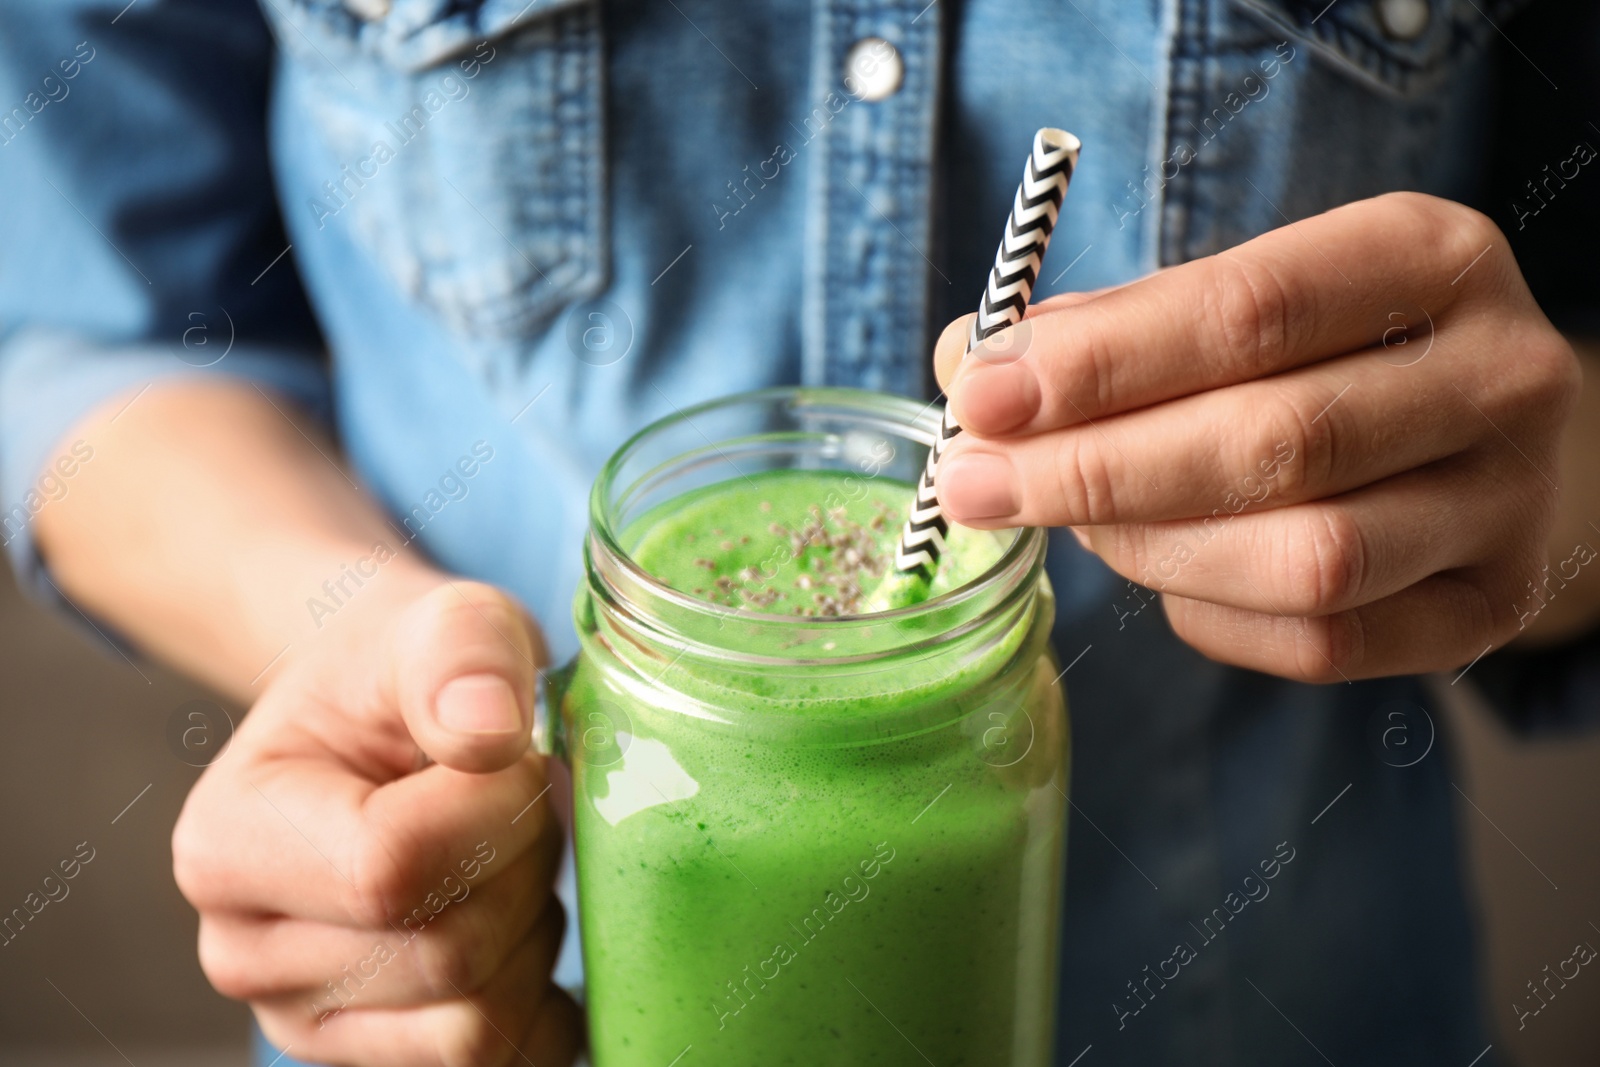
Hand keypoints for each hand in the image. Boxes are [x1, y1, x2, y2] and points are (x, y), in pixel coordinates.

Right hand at [171, 576, 582, 1065]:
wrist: (392, 724)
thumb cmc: (411, 673)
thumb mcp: (444, 619)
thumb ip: (461, 652)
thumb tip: (486, 734)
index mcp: (227, 842)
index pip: (392, 869)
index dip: (492, 809)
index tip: (504, 752)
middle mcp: (245, 953)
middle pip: (447, 954)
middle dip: (521, 865)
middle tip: (512, 799)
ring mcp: (310, 1022)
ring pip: (479, 1023)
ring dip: (534, 926)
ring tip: (506, 853)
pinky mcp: (381, 1059)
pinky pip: (506, 1066)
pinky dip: (546, 1000)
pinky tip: (526, 918)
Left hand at [935, 192, 1581, 681]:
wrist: (1488, 436)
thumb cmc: (1331, 352)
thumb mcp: (1247, 299)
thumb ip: (1116, 327)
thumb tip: (966, 366)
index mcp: (1429, 256)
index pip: (1250, 310)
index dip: (1101, 361)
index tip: (981, 394)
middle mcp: (1498, 374)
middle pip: (1275, 442)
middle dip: (1094, 470)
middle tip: (974, 483)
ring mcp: (1507, 503)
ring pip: (1306, 560)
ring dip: (1147, 548)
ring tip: (1063, 520)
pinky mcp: (1489, 609)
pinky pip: (1324, 643)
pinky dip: (1211, 615)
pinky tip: (1160, 572)